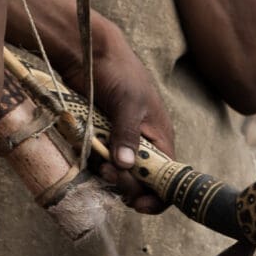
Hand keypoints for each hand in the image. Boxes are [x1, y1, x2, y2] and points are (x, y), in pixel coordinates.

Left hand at [80, 18, 176, 212]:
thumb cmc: (118, 72)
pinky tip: (89, 156)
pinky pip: (100, 161)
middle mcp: (143, 143)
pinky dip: (95, 164)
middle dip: (126, 185)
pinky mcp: (101, 137)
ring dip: (109, 176)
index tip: (138, 204)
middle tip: (109, 172)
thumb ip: (128, 134)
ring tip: (99, 165)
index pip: (167, 178)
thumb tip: (126, 166)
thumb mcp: (127, 102)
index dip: (157, 196)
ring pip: (118, 174)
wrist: (91, 51)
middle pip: (140, 182)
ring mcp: (120, 141)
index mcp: (160, 137)